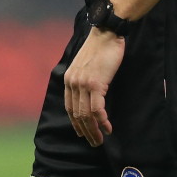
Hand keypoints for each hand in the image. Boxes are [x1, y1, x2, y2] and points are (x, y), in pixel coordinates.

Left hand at [63, 26, 124, 146]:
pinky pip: (97, 109)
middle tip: (94, 142)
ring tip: (100, 140)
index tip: (82, 133)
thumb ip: (84, 79)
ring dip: (94, 130)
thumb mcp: (85, 65)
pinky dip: (102, 121)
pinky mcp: (95, 84)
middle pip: (77, 114)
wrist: (107, 33)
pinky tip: (108, 128)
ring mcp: (83, 84)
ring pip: (86, 115)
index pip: (69, 107)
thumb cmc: (100, 48)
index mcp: (68, 79)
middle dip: (85, 131)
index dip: (75, 123)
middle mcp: (72, 83)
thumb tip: (90, 95)